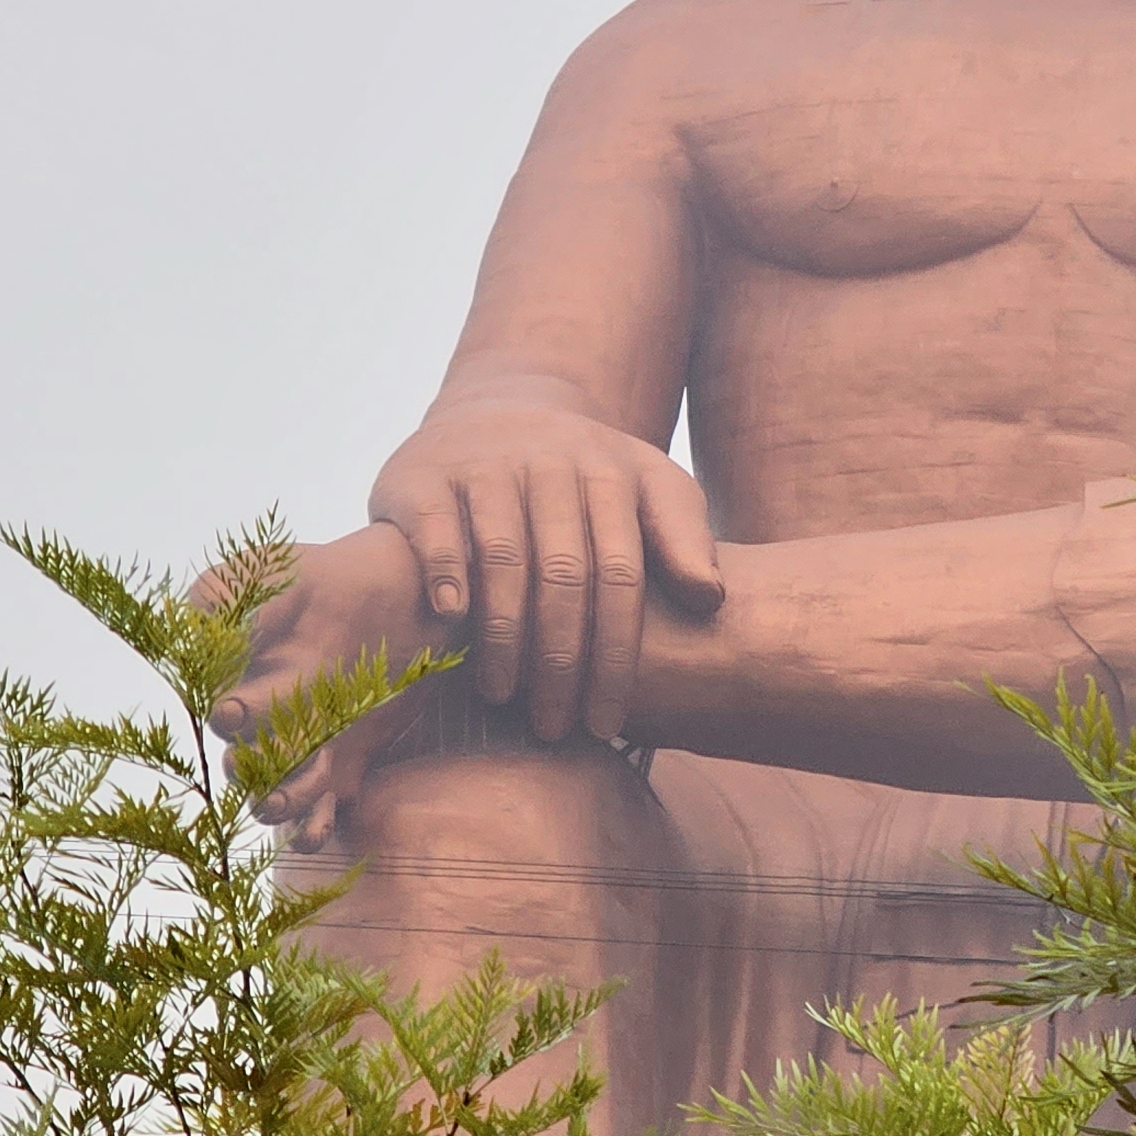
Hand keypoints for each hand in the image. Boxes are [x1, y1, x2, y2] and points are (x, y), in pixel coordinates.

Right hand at [203, 521, 457, 848]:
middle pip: (246, 760)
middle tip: (254, 769)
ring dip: (277, 800)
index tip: (231, 709)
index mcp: (236, 680)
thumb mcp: (261, 571)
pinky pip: (321, 807)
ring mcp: (301, 746)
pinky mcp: (340, 765)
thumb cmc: (313, 576)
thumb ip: (220, 597)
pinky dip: (315, 824)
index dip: (225, 714)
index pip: (222, 711)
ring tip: (279, 803)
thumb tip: (183, 629)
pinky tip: (317, 831)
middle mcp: (263, 721)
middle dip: (248, 768)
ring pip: (277, 791)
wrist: (391, 590)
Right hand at [370, 407, 722, 746]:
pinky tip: (450, 618)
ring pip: (502, 557)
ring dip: (504, 635)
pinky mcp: (424, 473)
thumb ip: (684, 538)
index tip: (608, 720)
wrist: (500, 409)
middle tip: (555, 726)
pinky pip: (437, 527)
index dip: (616, 654)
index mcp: (610, 475)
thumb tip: (711, 599)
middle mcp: (549, 465)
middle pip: (563, 576)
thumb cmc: (585, 476)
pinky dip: (445, 570)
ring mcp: (485, 465)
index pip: (621, 577)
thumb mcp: (648, 489)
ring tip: (503, 696)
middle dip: (561, 662)